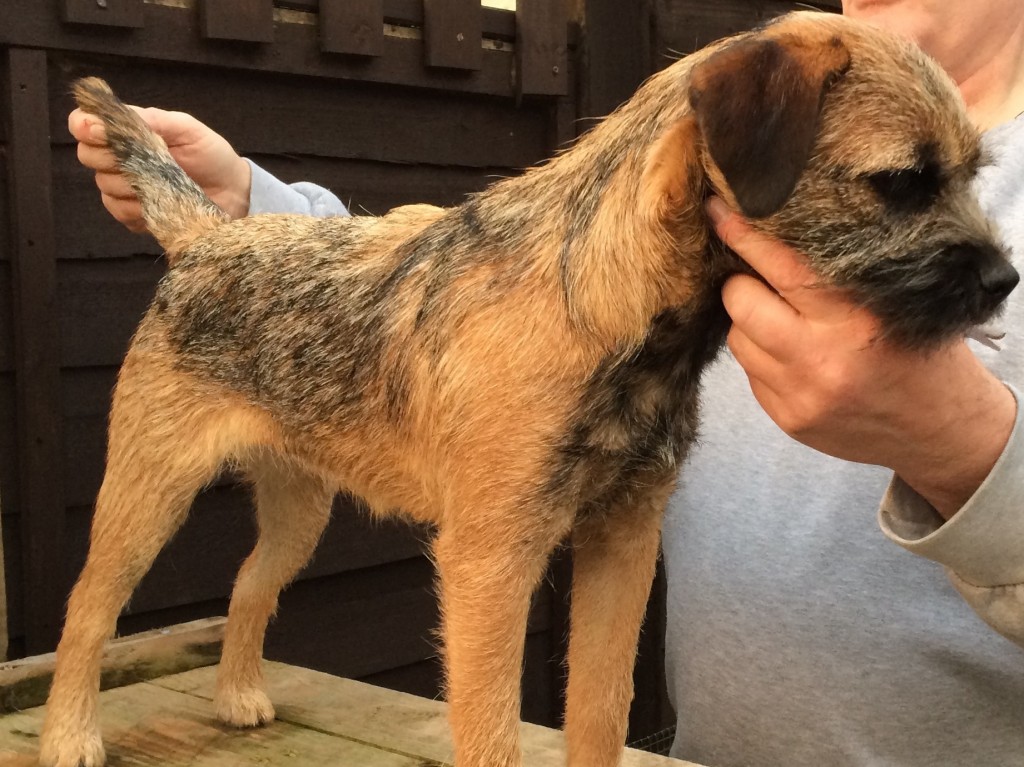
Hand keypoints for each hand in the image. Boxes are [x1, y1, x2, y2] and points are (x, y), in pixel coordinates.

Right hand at [68, 106, 251, 232]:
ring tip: (164, 183)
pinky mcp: (133, 215)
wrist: (232, 191)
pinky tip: (161, 203)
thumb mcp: (186, 128)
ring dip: (132, 184)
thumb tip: (112, 114)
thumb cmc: (211, 154)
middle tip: (147, 159)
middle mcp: (117, 159)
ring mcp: (123, 189)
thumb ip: (151, 119)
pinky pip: (119, 212)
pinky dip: (138, 208)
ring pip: (104, 186)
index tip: (100, 132)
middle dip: (112, 157)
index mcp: (126, 132)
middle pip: (87, 156)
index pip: (82, 124)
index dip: (84, 127)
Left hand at [709, 197, 1016, 518]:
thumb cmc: (924, 352)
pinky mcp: (789, 420)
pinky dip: (762, 357)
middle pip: (741, 302)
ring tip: (781, 318)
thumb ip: (844, 273)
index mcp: (858, 318)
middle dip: (740, 282)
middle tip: (756, 275)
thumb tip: (780, 229)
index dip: (745, 235)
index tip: (719, 210)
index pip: (783, 266)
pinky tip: (792, 355)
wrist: (943, 431)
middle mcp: (823, 358)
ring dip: (749, 322)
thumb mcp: (900, 302)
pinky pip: (750, 374)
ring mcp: (801, 394)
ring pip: (738, 338)